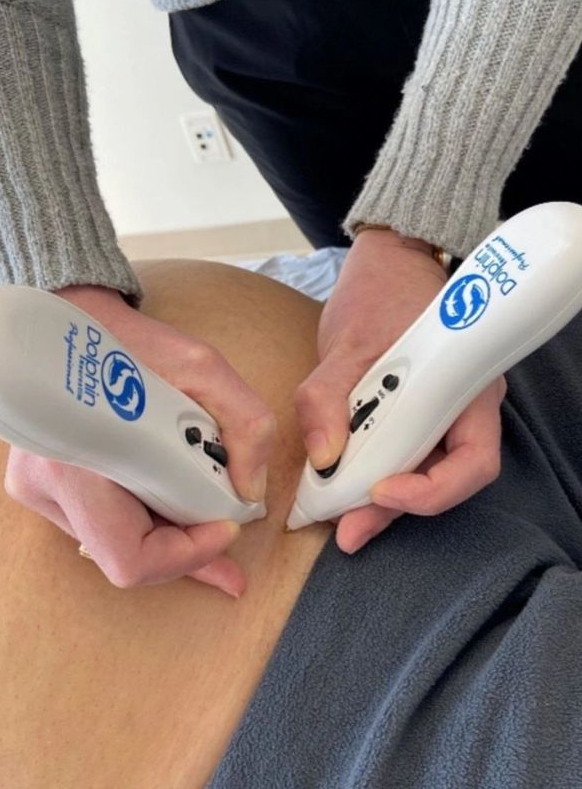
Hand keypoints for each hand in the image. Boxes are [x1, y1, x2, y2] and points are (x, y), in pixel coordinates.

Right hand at [4, 285, 275, 596]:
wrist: (77, 323)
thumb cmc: (135, 343)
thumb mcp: (204, 367)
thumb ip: (245, 424)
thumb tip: (250, 491)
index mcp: (78, 464)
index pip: (130, 557)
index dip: (188, 555)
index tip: (226, 525)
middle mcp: (48, 488)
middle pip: (128, 558)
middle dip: (185, 547)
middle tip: (225, 529)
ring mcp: (41, 492)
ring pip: (117, 545)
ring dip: (167, 533)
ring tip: (200, 502)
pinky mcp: (45, 489)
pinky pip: (103, 526)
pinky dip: (145, 520)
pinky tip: (172, 498)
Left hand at [295, 229, 506, 552]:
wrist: (388, 266)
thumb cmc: (381, 294)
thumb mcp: (347, 342)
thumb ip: (328, 396)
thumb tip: (323, 457)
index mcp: (465, 389)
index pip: (473, 461)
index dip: (435, 490)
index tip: (382, 491)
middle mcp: (458, 409)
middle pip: (442, 477)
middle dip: (395, 508)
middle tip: (347, 531)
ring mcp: (434, 413)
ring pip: (418, 469)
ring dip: (379, 497)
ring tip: (336, 516)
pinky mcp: (409, 413)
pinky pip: (398, 451)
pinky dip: (369, 471)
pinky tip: (338, 483)